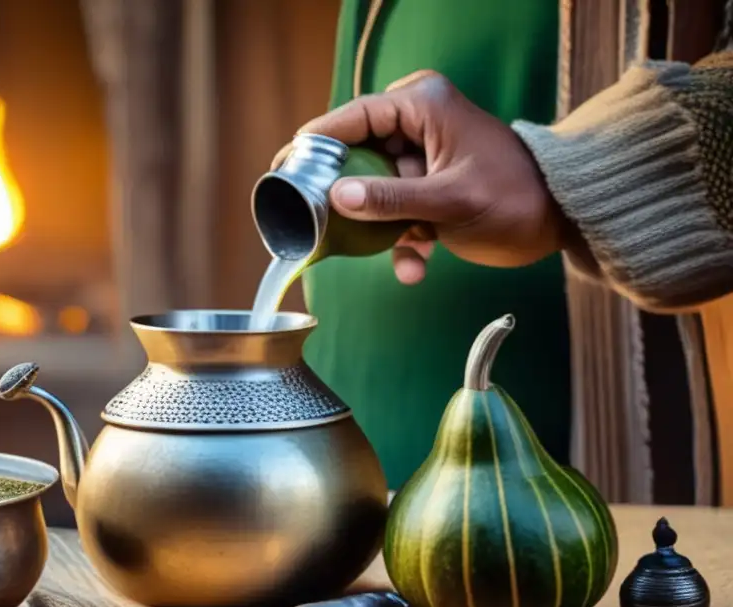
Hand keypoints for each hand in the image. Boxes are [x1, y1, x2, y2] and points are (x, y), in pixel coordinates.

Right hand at [272, 71, 573, 283]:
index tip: (283, 170)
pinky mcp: (424, 189)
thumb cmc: (515, 198)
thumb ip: (391, 199)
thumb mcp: (449, 200)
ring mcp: (419, 158)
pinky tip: (416, 266)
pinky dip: (401, 243)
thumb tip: (336, 199)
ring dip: (379, 231)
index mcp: (421, 106)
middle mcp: (415, 125)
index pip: (352, 118)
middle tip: (313, 223)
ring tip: (397, 256)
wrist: (558, 222)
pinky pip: (394, 213)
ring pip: (371, 192)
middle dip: (345, 199)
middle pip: (354, 157)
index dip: (314, 144)